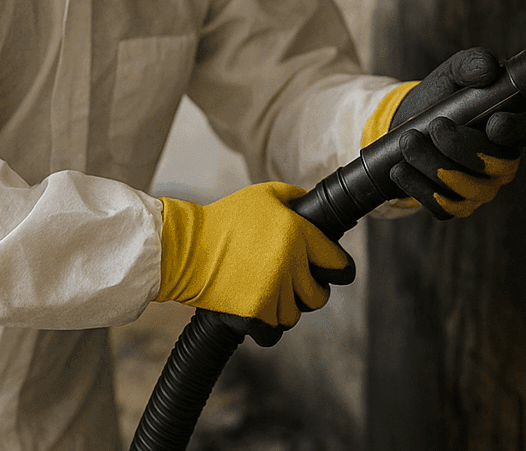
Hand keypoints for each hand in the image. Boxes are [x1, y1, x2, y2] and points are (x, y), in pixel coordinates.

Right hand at [155, 181, 355, 330]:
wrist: (186, 248)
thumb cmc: (223, 220)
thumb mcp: (263, 194)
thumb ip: (294, 197)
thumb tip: (311, 203)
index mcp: (297, 233)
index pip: (338, 263)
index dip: (339, 270)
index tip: (335, 273)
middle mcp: (290, 263)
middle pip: (319, 296)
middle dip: (308, 292)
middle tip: (291, 285)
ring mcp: (273, 290)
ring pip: (295, 315)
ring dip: (283, 308)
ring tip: (264, 293)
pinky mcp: (255, 313)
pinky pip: (274, 332)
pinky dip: (266, 326)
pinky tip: (256, 311)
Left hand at [387, 47, 525, 218]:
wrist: (407, 122)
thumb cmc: (441, 96)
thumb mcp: (454, 72)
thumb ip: (473, 63)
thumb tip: (487, 70)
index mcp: (512, 124)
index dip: (515, 130)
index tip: (493, 123)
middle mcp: (503, 161)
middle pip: (498, 165)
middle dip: (463, 147)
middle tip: (436, 125)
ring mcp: (482, 187)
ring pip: (468, 188)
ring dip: (434, 165)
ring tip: (408, 141)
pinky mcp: (456, 205)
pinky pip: (444, 207)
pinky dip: (419, 187)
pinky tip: (400, 169)